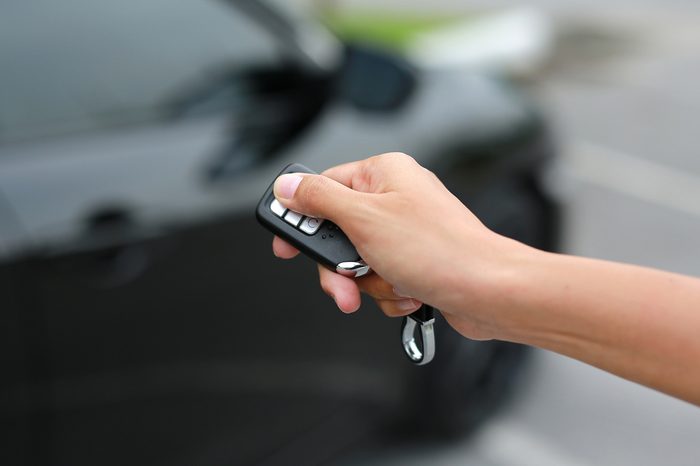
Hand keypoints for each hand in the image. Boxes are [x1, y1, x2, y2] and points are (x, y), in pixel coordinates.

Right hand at [271, 153, 533, 340]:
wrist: (489, 292)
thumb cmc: (440, 250)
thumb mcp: (364, 219)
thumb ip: (319, 199)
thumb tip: (288, 187)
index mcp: (383, 174)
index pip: (323, 187)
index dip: (300, 218)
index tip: (285, 244)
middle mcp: (395, 198)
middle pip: (338, 233)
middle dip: (341, 267)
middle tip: (345, 282)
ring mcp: (405, 232)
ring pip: (357, 263)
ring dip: (369, 283)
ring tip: (393, 285)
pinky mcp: (415, 262)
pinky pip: (381, 279)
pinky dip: (390, 293)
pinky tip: (410, 293)